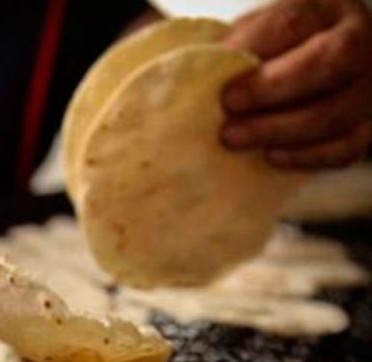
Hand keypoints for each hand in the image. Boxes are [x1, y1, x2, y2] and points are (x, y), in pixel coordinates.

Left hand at [221, 0, 371, 168]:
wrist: (293, 76)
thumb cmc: (264, 55)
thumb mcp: (249, 39)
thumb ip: (231, 53)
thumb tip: (196, 81)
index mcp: (323, 9)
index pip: (294, 24)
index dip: (256, 55)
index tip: (225, 91)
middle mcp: (357, 40)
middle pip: (329, 62)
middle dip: (273, 93)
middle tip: (229, 116)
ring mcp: (367, 85)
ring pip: (337, 112)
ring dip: (280, 131)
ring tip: (236, 140)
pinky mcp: (366, 124)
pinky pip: (347, 146)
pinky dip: (307, 156)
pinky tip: (272, 157)